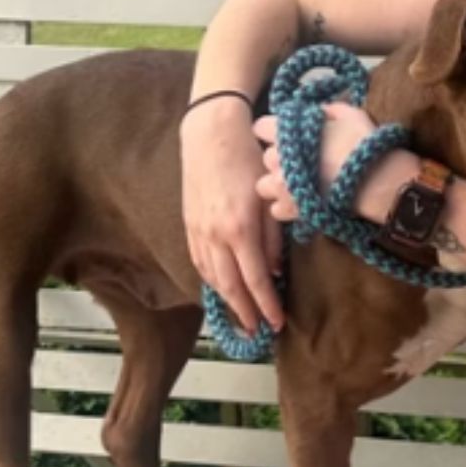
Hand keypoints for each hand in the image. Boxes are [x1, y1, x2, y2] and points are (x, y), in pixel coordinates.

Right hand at [181, 101, 283, 334]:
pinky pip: (199, 261)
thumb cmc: (248, 159)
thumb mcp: (271, 195)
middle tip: (257, 332)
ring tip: (241, 318)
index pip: (255, 279)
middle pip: (230, 286)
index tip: (277, 324)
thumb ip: (273, 236)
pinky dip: (211, 281)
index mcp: (240, 228)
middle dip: (244, 312)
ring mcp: (197, 230)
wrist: (210, 134)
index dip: (266, 304)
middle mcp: (215, 235)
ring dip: (226, 301)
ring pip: (211, 277)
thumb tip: (276, 270)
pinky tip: (221, 290)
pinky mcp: (188, 224)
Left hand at [254, 103, 419, 225]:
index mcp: (288, 132)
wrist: (377, 182)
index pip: (261, 127)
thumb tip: (320, 111)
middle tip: (303, 162)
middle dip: (280, 159)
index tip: (288, 136)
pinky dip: (287, 207)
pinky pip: (277, 210)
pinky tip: (303, 203)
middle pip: (267, 158)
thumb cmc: (364, 144)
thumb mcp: (350, 114)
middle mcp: (279, 158)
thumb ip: (327, 110)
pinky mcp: (292, 210)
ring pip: (265, 185)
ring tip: (298, 186)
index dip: (274, 131)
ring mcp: (283, 186)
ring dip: (279, 185)